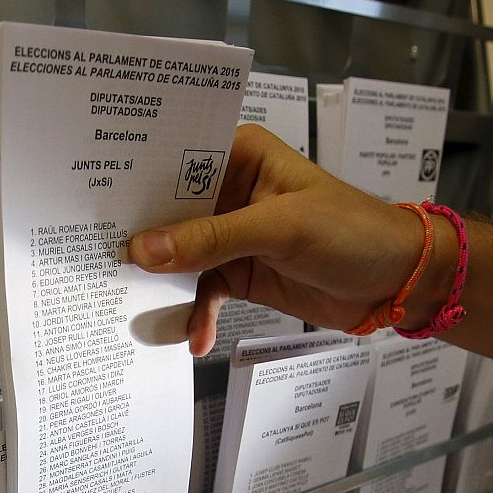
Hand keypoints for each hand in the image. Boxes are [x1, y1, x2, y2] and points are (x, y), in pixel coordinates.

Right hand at [126, 124, 450, 353]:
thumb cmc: (352, 232)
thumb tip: (143, 251)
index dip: (135, 177)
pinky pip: (202, 292)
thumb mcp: (280, 229)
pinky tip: (196, 338)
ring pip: (179, 256)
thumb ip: (211, 240)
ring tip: (140, 309)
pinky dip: (196, 315)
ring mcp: (231, 233)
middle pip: (167, 210)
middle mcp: (228, 189)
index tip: (94, 202)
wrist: (398, 281)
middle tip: (99, 261)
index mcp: (238, 154)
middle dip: (141, 239)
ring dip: (165, 285)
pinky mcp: (239, 272)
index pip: (174, 157)